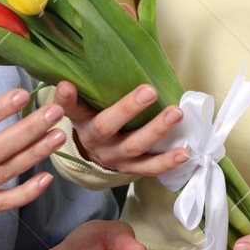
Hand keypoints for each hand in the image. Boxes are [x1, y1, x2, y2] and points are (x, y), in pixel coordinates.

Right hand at [55, 80, 190, 176]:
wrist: (96, 155)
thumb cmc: (93, 120)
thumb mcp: (82, 107)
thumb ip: (77, 96)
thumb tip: (66, 81)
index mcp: (81, 122)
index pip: (71, 109)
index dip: (67, 99)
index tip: (67, 85)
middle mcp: (96, 142)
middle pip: (107, 127)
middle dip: (128, 109)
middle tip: (150, 91)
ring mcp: (115, 158)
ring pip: (134, 146)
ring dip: (156, 130)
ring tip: (176, 113)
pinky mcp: (131, 169)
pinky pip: (149, 168)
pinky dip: (167, 162)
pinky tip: (184, 153)